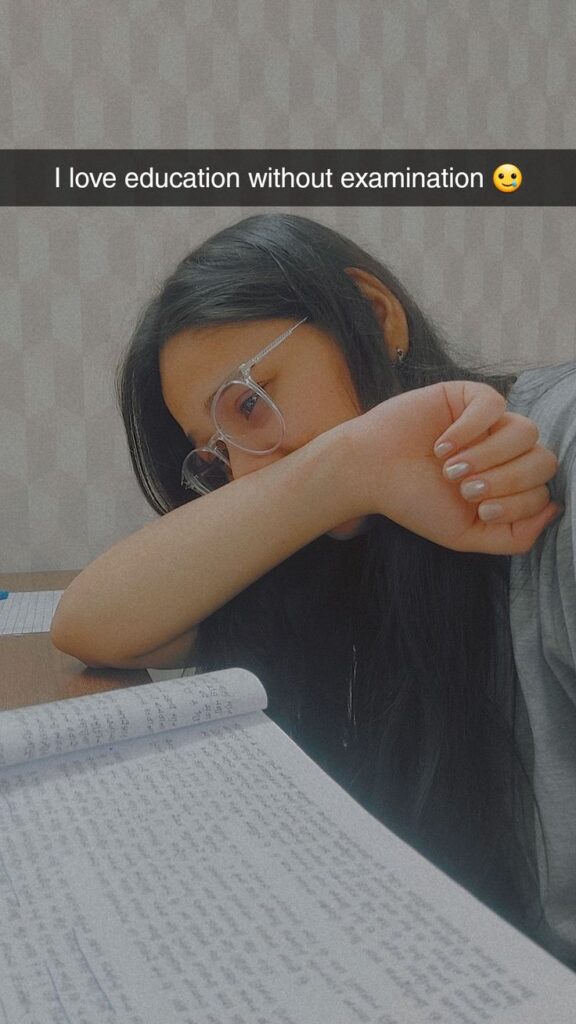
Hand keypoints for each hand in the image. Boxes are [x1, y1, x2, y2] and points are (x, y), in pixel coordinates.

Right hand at [343, 380, 559, 553]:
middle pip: (542, 460)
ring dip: (487, 456)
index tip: (475, 507)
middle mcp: (505, 451)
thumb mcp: (465, 534)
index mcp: (507, 483)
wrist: (370, 473)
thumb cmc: (414, 502)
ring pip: (525, 433)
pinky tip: (442, 444)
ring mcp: (490, 422)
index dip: (516, 501)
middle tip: (464, 488)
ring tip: (451, 467)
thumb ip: (514, 536)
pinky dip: (470, 428)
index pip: (542, 490)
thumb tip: (556, 511)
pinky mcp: (468, 396)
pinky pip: (495, 405)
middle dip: (506, 479)